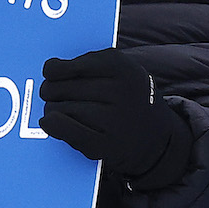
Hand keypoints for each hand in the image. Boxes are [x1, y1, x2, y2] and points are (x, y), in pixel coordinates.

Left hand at [38, 48, 191, 189]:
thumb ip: (90, 63)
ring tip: (64, 110)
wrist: (158, 138)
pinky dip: (52, 125)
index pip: (66, 67)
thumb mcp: (123, 70)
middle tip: (58, 95)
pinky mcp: (105, 144)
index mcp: (124, 68)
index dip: (52, 70)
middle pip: (58, 88)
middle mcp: (122, 91)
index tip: (51, 73)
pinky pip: (65, 130)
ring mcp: (114, 120)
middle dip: (52, 91)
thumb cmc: (129, 98)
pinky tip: (50, 121)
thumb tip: (51, 70)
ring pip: (58, 109)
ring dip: (53, 110)